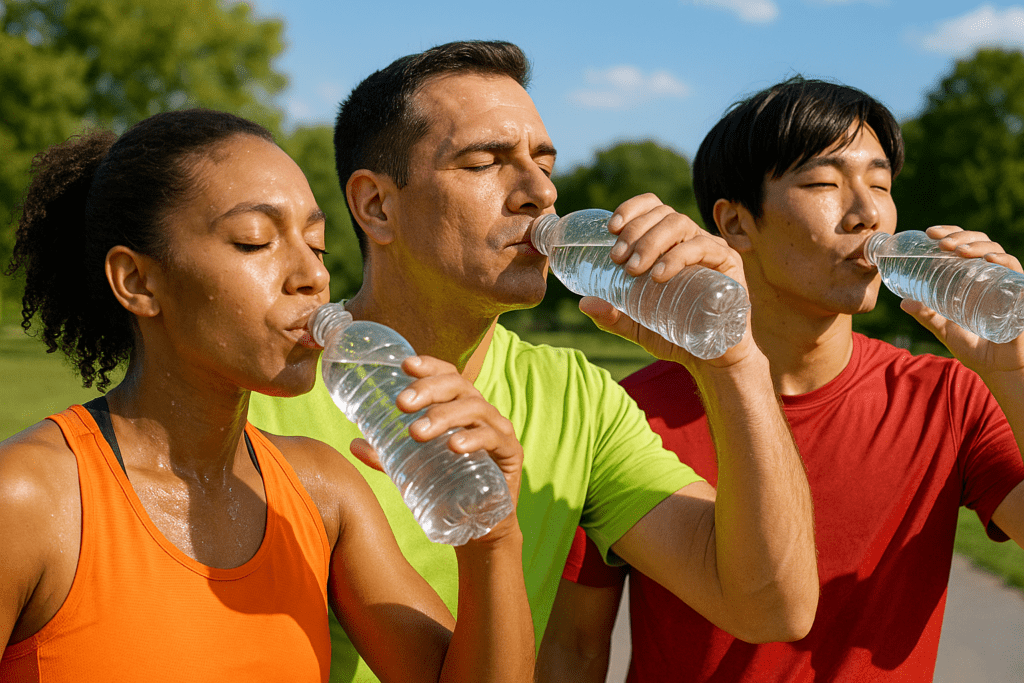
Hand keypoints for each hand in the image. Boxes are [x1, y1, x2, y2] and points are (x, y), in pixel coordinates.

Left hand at [348, 355, 523, 525]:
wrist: (481, 526)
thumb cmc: (448, 487)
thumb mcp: (414, 468)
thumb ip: (387, 456)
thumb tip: (353, 444)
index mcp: (459, 406)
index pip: (447, 375)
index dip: (429, 366)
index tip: (405, 365)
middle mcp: (480, 411)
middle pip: (458, 386)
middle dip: (428, 390)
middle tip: (401, 404)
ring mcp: (499, 429)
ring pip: (474, 409)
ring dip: (444, 416)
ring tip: (417, 432)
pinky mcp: (512, 452)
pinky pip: (494, 438)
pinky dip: (474, 439)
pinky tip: (455, 446)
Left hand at [572, 193, 758, 369]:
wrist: (713, 358)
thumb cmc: (677, 335)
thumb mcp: (638, 325)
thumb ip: (613, 316)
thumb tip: (583, 304)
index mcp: (670, 244)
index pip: (652, 208)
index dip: (632, 209)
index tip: (611, 228)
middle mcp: (690, 239)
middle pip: (663, 214)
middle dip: (635, 231)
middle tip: (617, 259)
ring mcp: (710, 248)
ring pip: (680, 224)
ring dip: (651, 241)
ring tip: (634, 269)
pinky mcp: (728, 263)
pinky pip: (702, 247)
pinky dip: (678, 256)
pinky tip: (659, 274)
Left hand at [901, 225, 1023, 374]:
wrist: (996, 368)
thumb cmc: (973, 345)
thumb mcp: (943, 327)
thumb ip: (925, 314)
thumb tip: (904, 302)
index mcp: (973, 277)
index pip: (965, 245)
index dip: (950, 233)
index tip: (929, 233)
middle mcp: (991, 275)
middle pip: (980, 243)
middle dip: (960, 237)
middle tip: (940, 243)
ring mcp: (1006, 283)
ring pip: (996, 252)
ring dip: (976, 246)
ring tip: (957, 250)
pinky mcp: (1020, 295)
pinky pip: (1016, 272)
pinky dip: (1003, 262)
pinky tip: (988, 260)